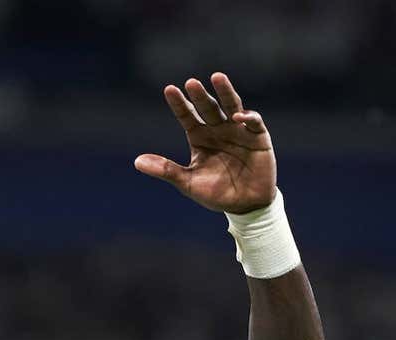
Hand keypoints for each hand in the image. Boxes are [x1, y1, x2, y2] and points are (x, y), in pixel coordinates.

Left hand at [135, 73, 274, 213]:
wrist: (244, 206)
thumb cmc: (215, 193)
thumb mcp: (187, 182)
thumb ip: (166, 170)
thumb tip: (137, 162)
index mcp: (199, 137)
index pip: (187, 116)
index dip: (179, 103)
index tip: (169, 90)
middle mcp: (218, 129)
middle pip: (207, 108)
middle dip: (200, 95)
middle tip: (191, 83)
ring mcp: (238, 131)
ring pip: (231, 106)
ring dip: (225, 92)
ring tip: (217, 77)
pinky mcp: (258, 137)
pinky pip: (253, 122)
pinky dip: (247, 117)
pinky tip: (238, 116)